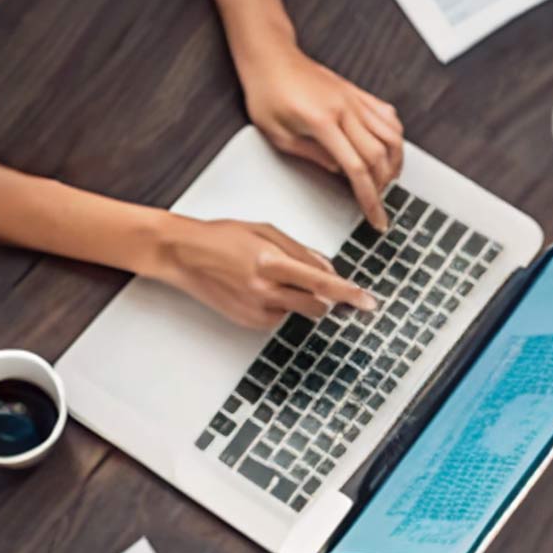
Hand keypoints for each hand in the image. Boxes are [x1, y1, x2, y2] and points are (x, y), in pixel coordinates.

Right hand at [153, 215, 376, 329]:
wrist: (183, 255)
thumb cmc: (220, 237)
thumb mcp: (264, 230)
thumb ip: (299, 249)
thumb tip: (328, 267)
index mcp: (271, 261)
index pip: (321, 283)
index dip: (349, 293)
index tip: (368, 301)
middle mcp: (264, 290)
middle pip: (316, 305)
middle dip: (326, 298)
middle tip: (320, 284)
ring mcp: (254, 309)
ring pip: (299, 313)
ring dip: (301, 300)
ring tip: (276, 277)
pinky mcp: (246, 321)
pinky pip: (278, 319)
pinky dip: (280, 306)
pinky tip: (261, 288)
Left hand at [239, 44, 403, 228]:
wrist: (269, 57)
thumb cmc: (266, 92)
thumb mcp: (277, 134)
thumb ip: (311, 155)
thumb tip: (339, 171)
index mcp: (322, 122)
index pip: (356, 168)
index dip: (369, 198)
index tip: (375, 217)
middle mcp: (344, 108)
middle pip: (379, 155)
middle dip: (383, 186)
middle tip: (378, 203)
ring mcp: (354, 98)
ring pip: (392, 135)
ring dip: (395, 162)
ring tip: (386, 180)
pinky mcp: (357, 92)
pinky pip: (387, 115)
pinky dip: (394, 136)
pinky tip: (388, 149)